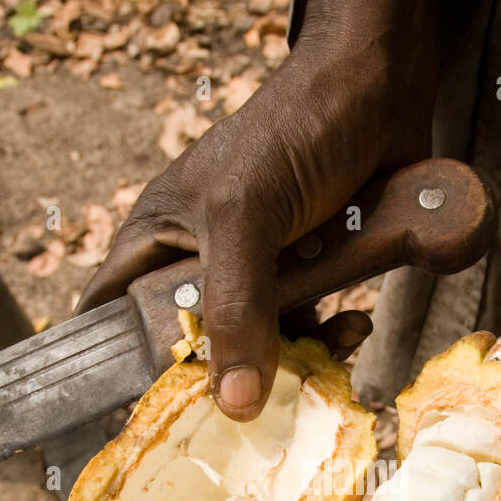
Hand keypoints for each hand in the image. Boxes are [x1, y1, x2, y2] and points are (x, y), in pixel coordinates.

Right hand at [76, 0, 439, 419]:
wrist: (383, 90)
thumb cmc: (294, 131)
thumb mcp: (246, 219)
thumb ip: (236, 309)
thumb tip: (236, 404)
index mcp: (159, 235)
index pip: (117, 312)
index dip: (126, 361)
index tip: (152, 410)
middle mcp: (203, 257)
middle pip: (199, 345)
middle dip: (234, 370)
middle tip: (262, 393)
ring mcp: (261, 267)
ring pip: (263, 343)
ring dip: (298, 354)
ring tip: (333, 344)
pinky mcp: (314, 271)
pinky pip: (313, 326)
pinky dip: (334, 334)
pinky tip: (355, 325)